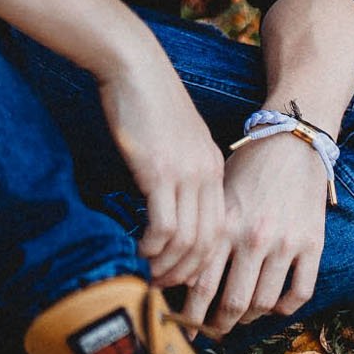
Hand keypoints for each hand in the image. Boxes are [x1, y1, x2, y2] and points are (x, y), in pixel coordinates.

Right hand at [95, 35, 225, 281]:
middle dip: (188, 273)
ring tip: (149, 275)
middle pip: (208, 242)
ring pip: (188, 240)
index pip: (219, 228)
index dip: (202, 260)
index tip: (181, 276)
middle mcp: (205, 173)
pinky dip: (152, 246)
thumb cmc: (147, 101)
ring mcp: (185, 173)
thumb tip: (166, 206)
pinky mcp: (159, 171)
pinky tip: (139, 250)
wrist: (134, 66)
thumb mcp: (175, 140)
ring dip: (168, 265)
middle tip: (164, 287)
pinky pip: (163, 225)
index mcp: (213, 167)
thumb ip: (179, 171)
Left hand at [181, 133, 329, 335]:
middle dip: (217, 326)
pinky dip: (284, 308)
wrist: (294, 141)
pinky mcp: (313, 244)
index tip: (182, 327)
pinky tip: (273, 305)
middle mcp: (253, 237)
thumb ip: (205, 233)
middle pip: (232, 303)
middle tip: (209, 333)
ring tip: (239, 319)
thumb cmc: (248, 167)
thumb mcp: (217, 195)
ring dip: (249, 318)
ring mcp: (286, 243)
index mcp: (224, 225)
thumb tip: (181, 276)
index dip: (189, 314)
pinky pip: (299, 292)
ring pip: (264, 303)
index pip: (200, 284)